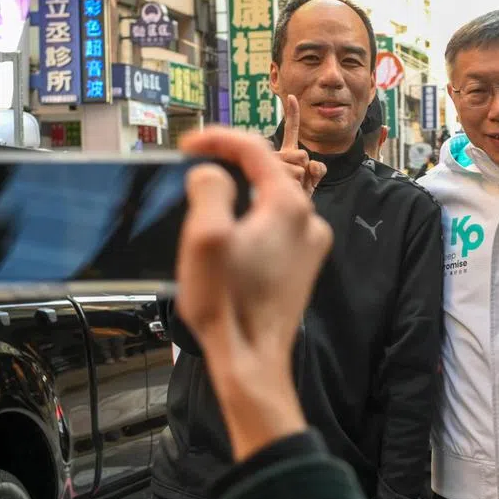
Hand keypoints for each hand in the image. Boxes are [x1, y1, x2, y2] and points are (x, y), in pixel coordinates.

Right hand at [176, 126, 332, 459]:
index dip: (218, 139)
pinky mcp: (303, 266)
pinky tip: (225, 242)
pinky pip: (275, 229)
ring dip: (237, 197)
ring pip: (270, 202)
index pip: (255, 149)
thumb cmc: (227, 304)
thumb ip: (208, 188)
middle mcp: (310, 220)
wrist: (252, 360)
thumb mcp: (205, 237)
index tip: (187, 146)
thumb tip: (212, 173)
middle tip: (191, 173)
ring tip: (202, 209)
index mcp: (289, 206)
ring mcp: (311, 245)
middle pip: (266, 174)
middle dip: (227, 168)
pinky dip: (249, 223)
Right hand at [276, 96, 326, 192]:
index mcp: (285, 154)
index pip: (291, 132)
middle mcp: (276, 157)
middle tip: (298, 183)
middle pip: (302, 154)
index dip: (292, 114)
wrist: (290, 216)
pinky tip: (293, 189)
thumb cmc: (299, 199)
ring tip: (294, 189)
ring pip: (301, 167)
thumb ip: (316, 169)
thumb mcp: (311, 181)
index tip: (293, 97)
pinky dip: (303, 185)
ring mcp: (273, 167)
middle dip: (307, 170)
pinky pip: (298, 176)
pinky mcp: (274, 178)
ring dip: (304, 181)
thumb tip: (312, 164)